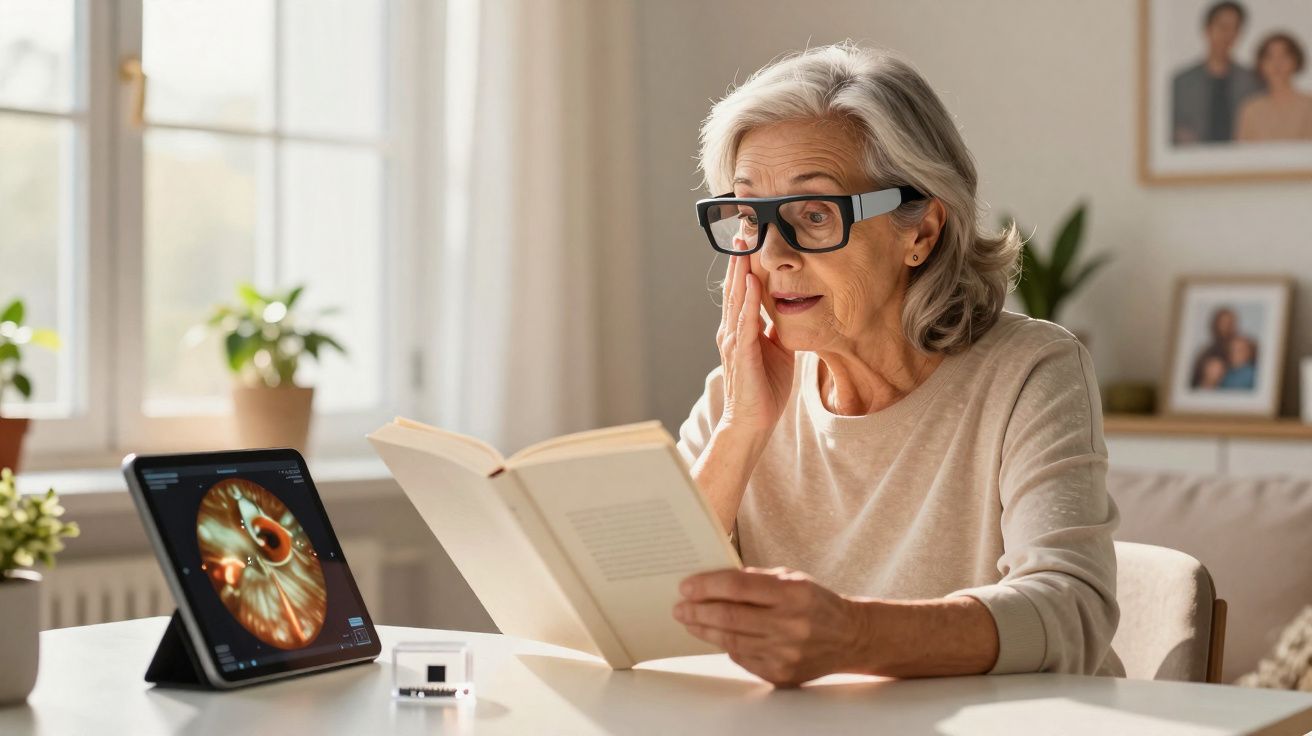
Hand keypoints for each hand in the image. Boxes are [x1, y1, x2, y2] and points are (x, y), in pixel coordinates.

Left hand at [673, 566, 863, 686]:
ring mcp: (786, 653)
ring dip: (704, 630)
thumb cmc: (816, 602)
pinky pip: (743, 659)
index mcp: (793, 594)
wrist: (851, 637)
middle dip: (697, 611)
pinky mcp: (782, 674)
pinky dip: (726, 646)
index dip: (707, 586)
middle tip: (679, 607)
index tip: (686, 586)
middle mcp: (790, 625)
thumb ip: (755, 579)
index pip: (739, 587)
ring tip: (689, 621)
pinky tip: (716, 636)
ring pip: (731, 641)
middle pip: (730, 617)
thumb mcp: (792, 579)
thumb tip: (712, 581)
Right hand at [717, 255, 794, 435]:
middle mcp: (732, 331)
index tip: (749, 243)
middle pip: (735, 289)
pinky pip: (746, 322)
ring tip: (744, 248)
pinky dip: (749, 301)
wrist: (753, 422)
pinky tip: (753, 283)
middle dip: (738, 261)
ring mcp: (734, 341)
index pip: (742, 292)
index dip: (744, 267)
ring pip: (737, 299)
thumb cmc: (765, 389)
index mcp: (740, 330)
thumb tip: (789, 313)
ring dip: (740, 273)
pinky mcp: (742, 353)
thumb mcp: (777, 352)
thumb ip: (777, 331)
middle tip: (742, 232)